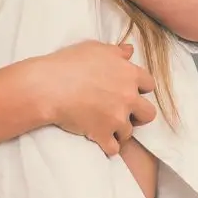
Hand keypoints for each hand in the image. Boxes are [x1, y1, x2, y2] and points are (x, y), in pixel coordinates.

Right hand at [37, 41, 156, 156]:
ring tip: (105, 124)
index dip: (140, 88)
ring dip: (119, 130)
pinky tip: (99, 139)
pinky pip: (113, 148)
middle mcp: (128, 97)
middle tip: (123, 112)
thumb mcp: (94, 48)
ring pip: (129, 132)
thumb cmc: (68, 63)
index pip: (149, 85)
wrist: (48, 86)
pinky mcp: (102, 134)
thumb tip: (129, 51)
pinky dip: (107, 145)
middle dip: (138, 114)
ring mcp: (117, 118)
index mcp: (129, 74)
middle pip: (148, 113)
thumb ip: (116, 52)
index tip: (128, 90)